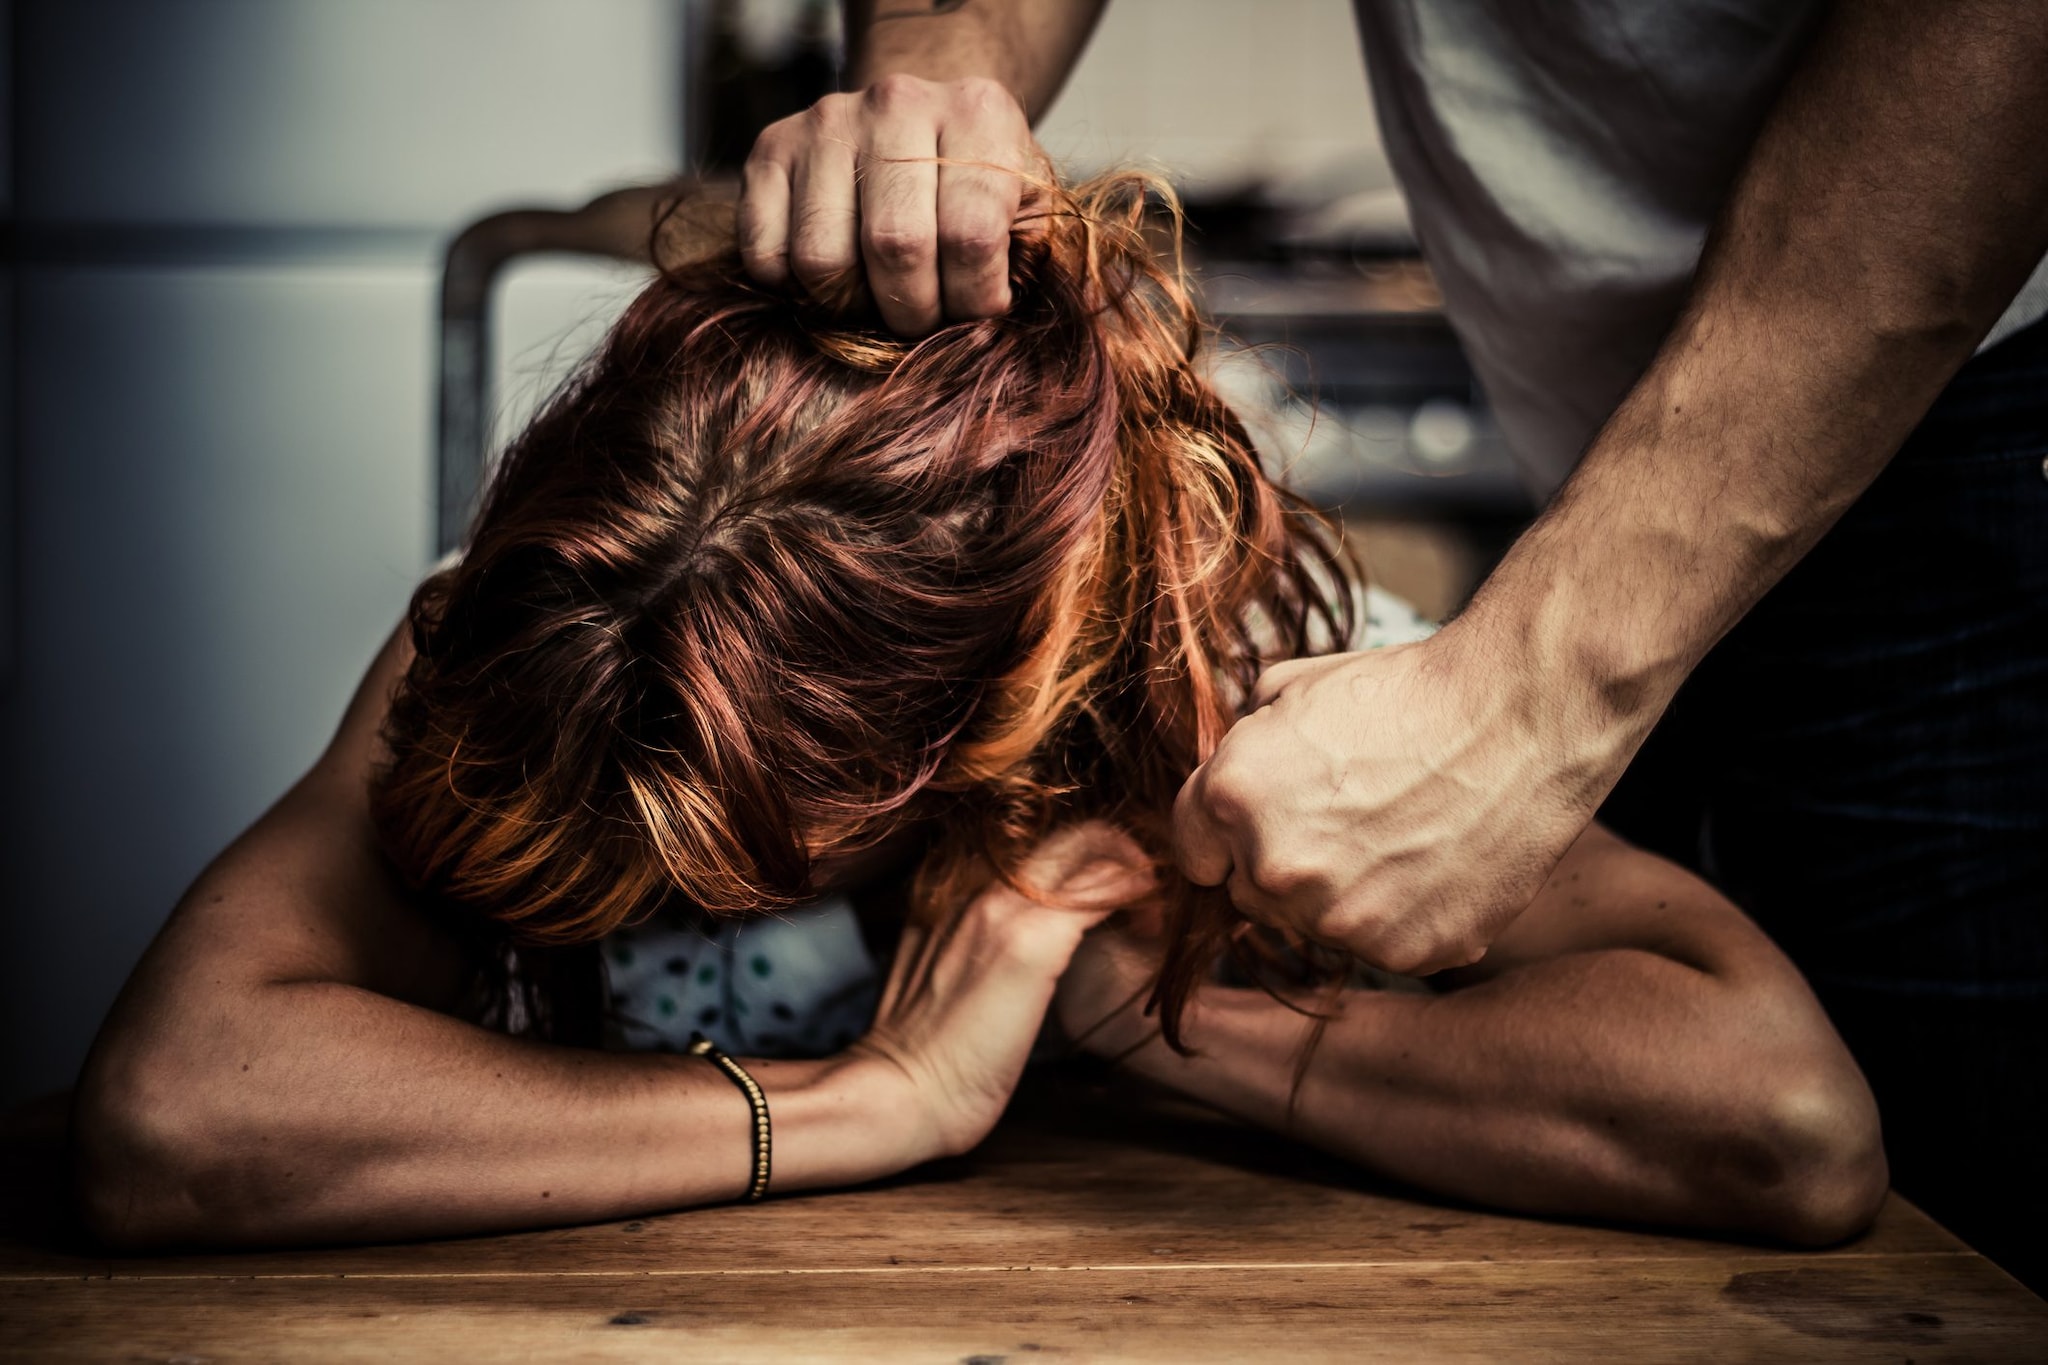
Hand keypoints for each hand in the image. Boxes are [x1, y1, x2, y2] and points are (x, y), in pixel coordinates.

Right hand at [738, 74, 1039, 335]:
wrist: (922, 121)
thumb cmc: (978, 184)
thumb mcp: (1028, 209)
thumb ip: (1022, 260)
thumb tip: (985, 335)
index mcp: (978, 115)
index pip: (969, 235)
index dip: (972, 299)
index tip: (976, 309)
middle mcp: (898, 102)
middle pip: (894, 246)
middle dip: (911, 311)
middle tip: (922, 316)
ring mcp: (826, 121)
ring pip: (822, 258)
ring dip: (850, 306)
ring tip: (876, 296)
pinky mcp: (770, 147)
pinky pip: (766, 253)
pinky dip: (793, 289)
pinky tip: (831, 276)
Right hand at [845, 821, 1153, 1159]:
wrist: (902, 1092)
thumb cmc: (925, 1051)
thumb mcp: (938, 970)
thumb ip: (970, 938)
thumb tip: (1016, 946)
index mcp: (947, 882)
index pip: (1032, 838)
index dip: (1081, 861)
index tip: (1108, 899)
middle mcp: (973, 878)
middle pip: (1070, 830)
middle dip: (1120, 855)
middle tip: (1143, 905)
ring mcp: (1003, 905)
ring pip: (1092, 845)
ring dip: (1133, 873)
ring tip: (1149, 919)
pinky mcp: (1033, 941)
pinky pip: (1106, 888)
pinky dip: (1140, 896)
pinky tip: (1151, 928)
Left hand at [1171, 624, 1613, 976]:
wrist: (1519, 716)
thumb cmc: (1410, 694)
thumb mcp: (1296, 689)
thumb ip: (1242, 744)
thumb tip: (1224, 767)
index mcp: (1232, 798)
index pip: (1191, 849)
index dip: (1224, 832)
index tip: (1263, 821)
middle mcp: (1275, 869)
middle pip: (1250, 893)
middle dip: (1282, 862)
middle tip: (1348, 816)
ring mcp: (1341, 920)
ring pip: (1316, 924)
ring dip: (1341, 894)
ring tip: (1400, 833)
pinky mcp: (1407, 952)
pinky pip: (1382, 946)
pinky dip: (1404, 915)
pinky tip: (1436, 862)